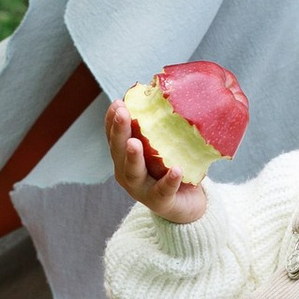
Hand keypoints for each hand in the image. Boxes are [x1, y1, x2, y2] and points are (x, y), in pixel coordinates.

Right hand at [106, 99, 208, 226]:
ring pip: (133, 173)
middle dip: (118, 131)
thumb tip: (170, 92)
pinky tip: (176, 169)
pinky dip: (169, 180)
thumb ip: (162, 128)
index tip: (117, 102)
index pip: (113, 137)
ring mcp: (142, 190)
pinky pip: (164, 190)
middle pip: (118, 151)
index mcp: (125, 158)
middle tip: (122, 112)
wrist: (187, 206)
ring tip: (134, 142)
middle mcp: (127, 173)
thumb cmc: (172, 169)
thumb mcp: (164, 147)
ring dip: (132, 157)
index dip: (112, 120)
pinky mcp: (161, 202)